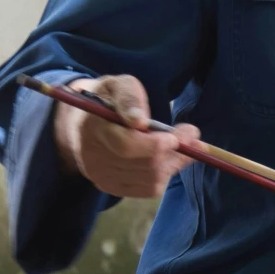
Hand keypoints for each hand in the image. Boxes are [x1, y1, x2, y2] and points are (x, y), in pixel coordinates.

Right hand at [51, 74, 199, 199]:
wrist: (82, 125)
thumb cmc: (107, 100)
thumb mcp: (117, 84)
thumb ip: (129, 97)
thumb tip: (140, 120)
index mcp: (93, 128)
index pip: (127, 146)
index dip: (156, 144)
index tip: (177, 135)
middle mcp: (94, 158)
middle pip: (145, 165)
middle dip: (174, 151)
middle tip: (192, 135)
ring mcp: (101, 176)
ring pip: (151, 179)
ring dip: (174, 162)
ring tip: (183, 146)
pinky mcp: (111, 187)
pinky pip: (148, 189)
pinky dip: (165, 174)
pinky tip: (169, 159)